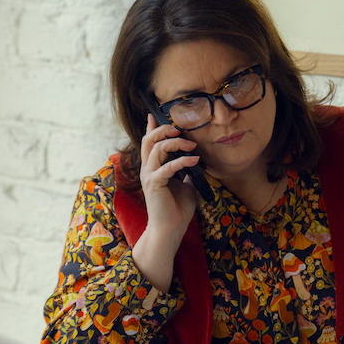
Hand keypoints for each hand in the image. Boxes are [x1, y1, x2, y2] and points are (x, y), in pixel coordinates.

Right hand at [132, 114, 200, 290]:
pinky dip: (182, 161)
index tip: (154, 114)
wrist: (171, 230)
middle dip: (162, 129)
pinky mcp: (154, 185)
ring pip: (156, 149)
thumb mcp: (186, 185)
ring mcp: (149, 176)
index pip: (149, 143)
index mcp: (154, 168)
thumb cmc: (178, 209)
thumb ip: (186, 172)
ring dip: (174, 143)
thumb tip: (196, 160)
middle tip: (178, 128)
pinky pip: (167, 167)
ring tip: (191, 144)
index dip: (151, 127)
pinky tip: (195, 160)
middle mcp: (148, 170)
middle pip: (148, 140)